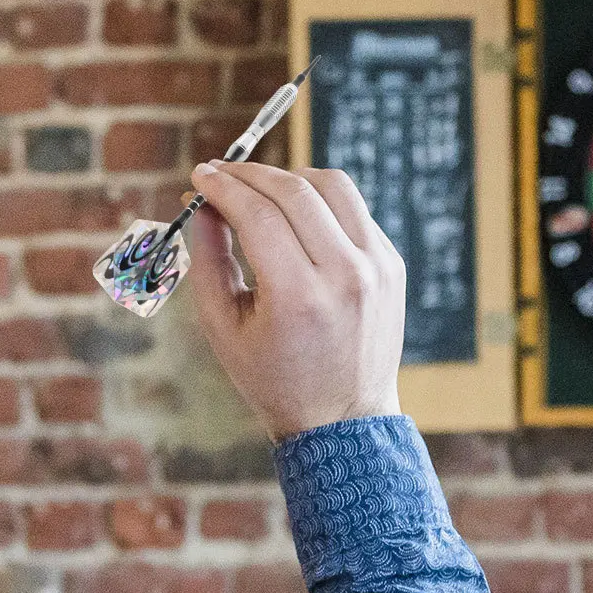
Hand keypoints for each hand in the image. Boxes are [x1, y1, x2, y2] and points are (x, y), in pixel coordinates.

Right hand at [185, 160, 405, 440]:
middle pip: (294, 190)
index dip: (223, 186)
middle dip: (249, 174)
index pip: (257, 213)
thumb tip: (202, 203)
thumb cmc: (274, 380)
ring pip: (332, 185)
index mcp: (299, 297)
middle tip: (221, 175)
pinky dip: (319, 202)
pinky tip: (295, 216)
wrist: (343, 418)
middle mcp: (346, 275)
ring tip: (259, 190)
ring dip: (289, 177)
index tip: (200, 176)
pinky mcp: (392, 264)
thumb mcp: (224, 328)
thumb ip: (208, 261)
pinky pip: (354, 210)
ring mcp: (377, 266)